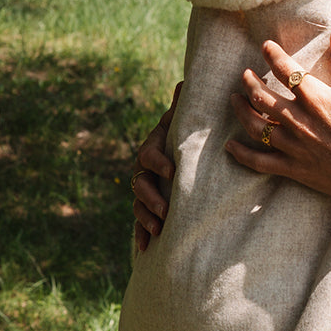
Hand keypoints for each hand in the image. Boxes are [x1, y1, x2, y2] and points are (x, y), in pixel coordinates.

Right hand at [131, 82, 180, 252]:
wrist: (191, 148)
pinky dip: (141, 234)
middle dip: (151, 198)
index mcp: (154, 145)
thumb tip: (184, 82)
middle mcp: (145, 167)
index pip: (149, 154)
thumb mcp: (188, 120)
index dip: (158, 162)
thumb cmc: (192, 132)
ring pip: (138, 203)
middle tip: (165, 211)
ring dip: (145, 218)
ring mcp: (146, 186)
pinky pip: (140, 221)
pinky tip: (145, 249)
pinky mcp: (149, 204)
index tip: (172, 171)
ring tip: (158, 231)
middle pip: (139, 183)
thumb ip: (185, 107)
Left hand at [226, 28, 330, 205]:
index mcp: (318, 100)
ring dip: (242, 110)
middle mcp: (301, 122)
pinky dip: (242, 154)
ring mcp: (295, 147)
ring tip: (235, 99)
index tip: (266, 47)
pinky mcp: (295, 169)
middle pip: (262, 97)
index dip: (273, 55)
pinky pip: (260, 162)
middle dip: (249, 82)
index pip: (287, 71)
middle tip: (245, 75)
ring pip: (256, 126)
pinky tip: (230, 145)